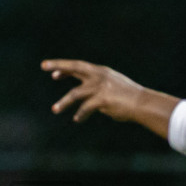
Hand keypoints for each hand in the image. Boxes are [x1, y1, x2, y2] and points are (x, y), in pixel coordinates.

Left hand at [42, 59, 179, 137]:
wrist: (142, 103)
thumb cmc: (129, 98)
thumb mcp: (113, 87)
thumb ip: (98, 88)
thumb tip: (85, 98)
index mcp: (101, 72)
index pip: (79, 66)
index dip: (65, 67)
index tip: (53, 72)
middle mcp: (99, 76)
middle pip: (74, 68)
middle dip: (58, 66)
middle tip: (43, 66)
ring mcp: (100, 87)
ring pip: (75, 94)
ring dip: (64, 102)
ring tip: (54, 110)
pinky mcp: (102, 99)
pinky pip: (85, 108)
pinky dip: (81, 115)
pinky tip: (77, 120)